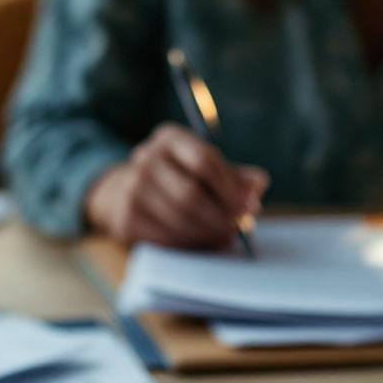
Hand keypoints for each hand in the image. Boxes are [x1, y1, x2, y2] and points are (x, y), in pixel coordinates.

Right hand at [85, 123, 269, 247]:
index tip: (250, 207)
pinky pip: (166, 237)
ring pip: (180, 219)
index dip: (231, 187)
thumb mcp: (203, 167)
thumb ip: (234, 176)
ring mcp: (132, 188)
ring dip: (208, 233)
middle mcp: (146, 158)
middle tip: (238, 229)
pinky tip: (203, 243)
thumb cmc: (176, 177)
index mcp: (169, 138)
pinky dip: (190, 244)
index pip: (204, 161)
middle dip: (220, 216)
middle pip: (191, 194)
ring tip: (225, 238)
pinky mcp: (127, 218)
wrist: (123, 192)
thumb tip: (260, 184)